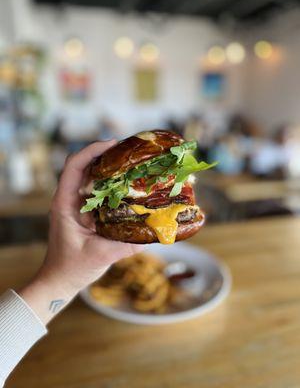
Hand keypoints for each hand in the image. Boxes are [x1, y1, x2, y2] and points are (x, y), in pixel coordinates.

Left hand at [19, 141, 142, 324]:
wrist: (60, 280)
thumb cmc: (72, 267)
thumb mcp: (100, 255)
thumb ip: (126, 246)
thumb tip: (155, 235)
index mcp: (64, 204)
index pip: (74, 167)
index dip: (91, 151)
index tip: (112, 144)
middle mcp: (69, 200)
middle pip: (83, 166)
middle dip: (104, 155)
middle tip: (128, 151)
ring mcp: (76, 205)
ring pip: (90, 177)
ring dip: (108, 168)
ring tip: (131, 163)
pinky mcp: (85, 213)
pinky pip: (97, 192)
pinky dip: (111, 185)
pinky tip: (128, 186)